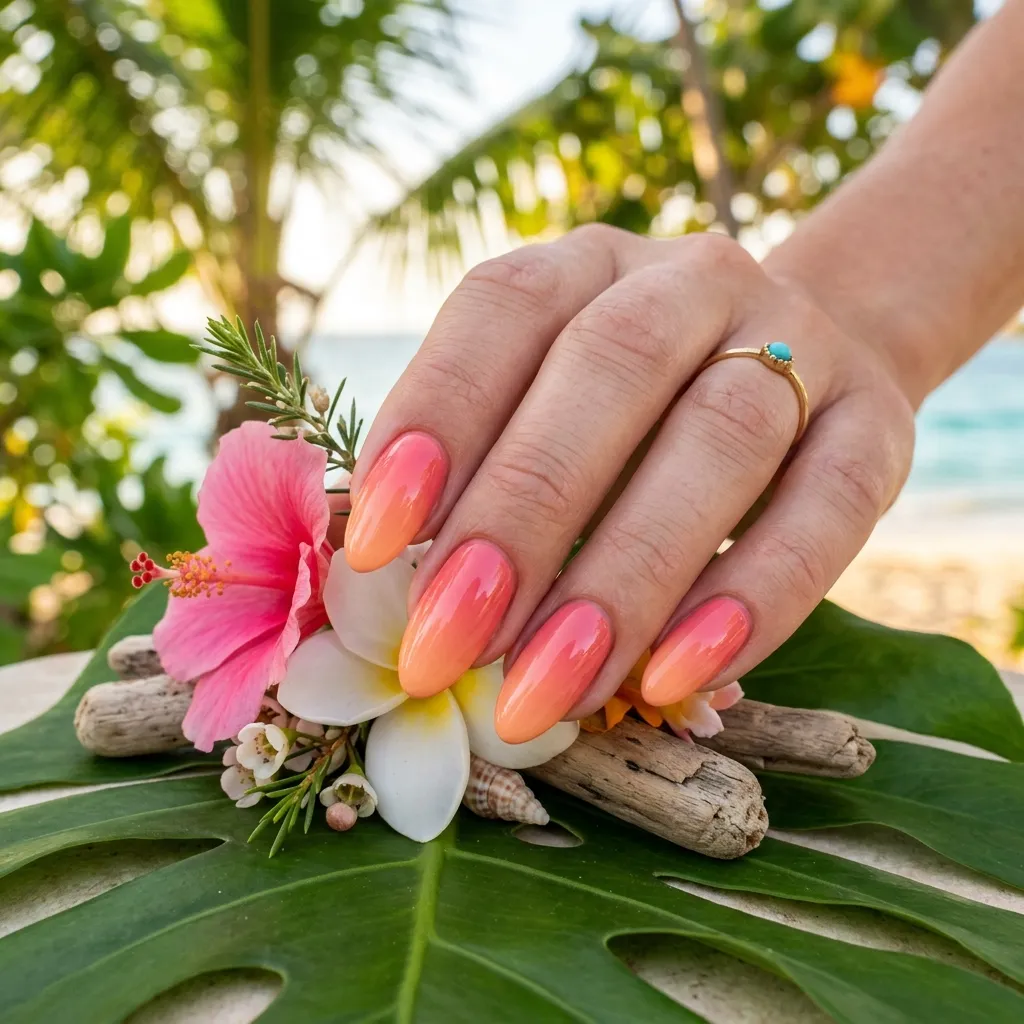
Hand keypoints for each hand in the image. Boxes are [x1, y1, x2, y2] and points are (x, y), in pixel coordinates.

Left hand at [341, 225, 914, 742]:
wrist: (806, 368)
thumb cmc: (633, 415)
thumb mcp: (551, 413)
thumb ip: (482, 481)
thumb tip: (398, 591)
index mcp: (587, 266)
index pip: (504, 308)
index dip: (435, 418)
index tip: (375, 547)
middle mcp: (693, 280)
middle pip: (612, 367)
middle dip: (521, 517)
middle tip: (445, 647)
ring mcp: (800, 343)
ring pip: (721, 437)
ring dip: (624, 576)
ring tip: (544, 690)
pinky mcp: (877, 424)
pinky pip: (828, 506)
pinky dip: (750, 598)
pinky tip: (676, 681)